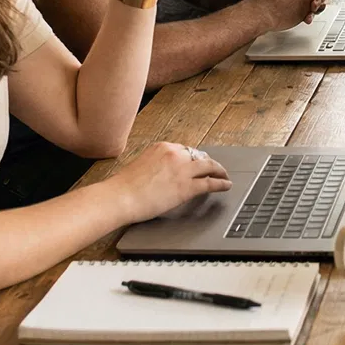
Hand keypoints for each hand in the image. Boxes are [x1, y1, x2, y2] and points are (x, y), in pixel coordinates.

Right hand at [108, 140, 231, 222]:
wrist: (119, 197)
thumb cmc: (123, 187)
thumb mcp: (141, 165)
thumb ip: (155, 165)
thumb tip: (162, 173)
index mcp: (162, 147)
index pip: (185, 150)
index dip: (193, 158)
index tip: (197, 162)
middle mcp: (175, 154)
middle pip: (199, 156)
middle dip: (208, 162)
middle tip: (215, 168)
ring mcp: (182, 170)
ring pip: (209, 166)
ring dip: (219, 170)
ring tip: (224, 175)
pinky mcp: (187, 187)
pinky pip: (210, 183)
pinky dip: (221, 183)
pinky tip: (225, 185)